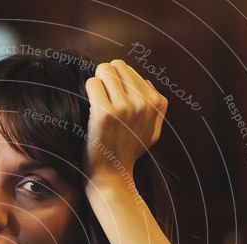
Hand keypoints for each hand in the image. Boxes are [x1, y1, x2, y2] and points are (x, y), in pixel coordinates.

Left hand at [83, 59, 167, 181]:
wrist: (112, 174)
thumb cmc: (128, 152)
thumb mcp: (153, 131)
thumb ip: (157, 106)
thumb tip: (147, 82)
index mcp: (155, 104)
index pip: (130, 70)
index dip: (117, 82)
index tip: (113, 97)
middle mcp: (142, 103)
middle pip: (116, 66)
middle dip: (106, 78)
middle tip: (102, 97)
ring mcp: (124, 108)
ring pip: (104, 71)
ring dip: (97, 84)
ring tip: (97, 102)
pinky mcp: (104, 114)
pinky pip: (92, 84)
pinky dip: (89, 92)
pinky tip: (91, 108)